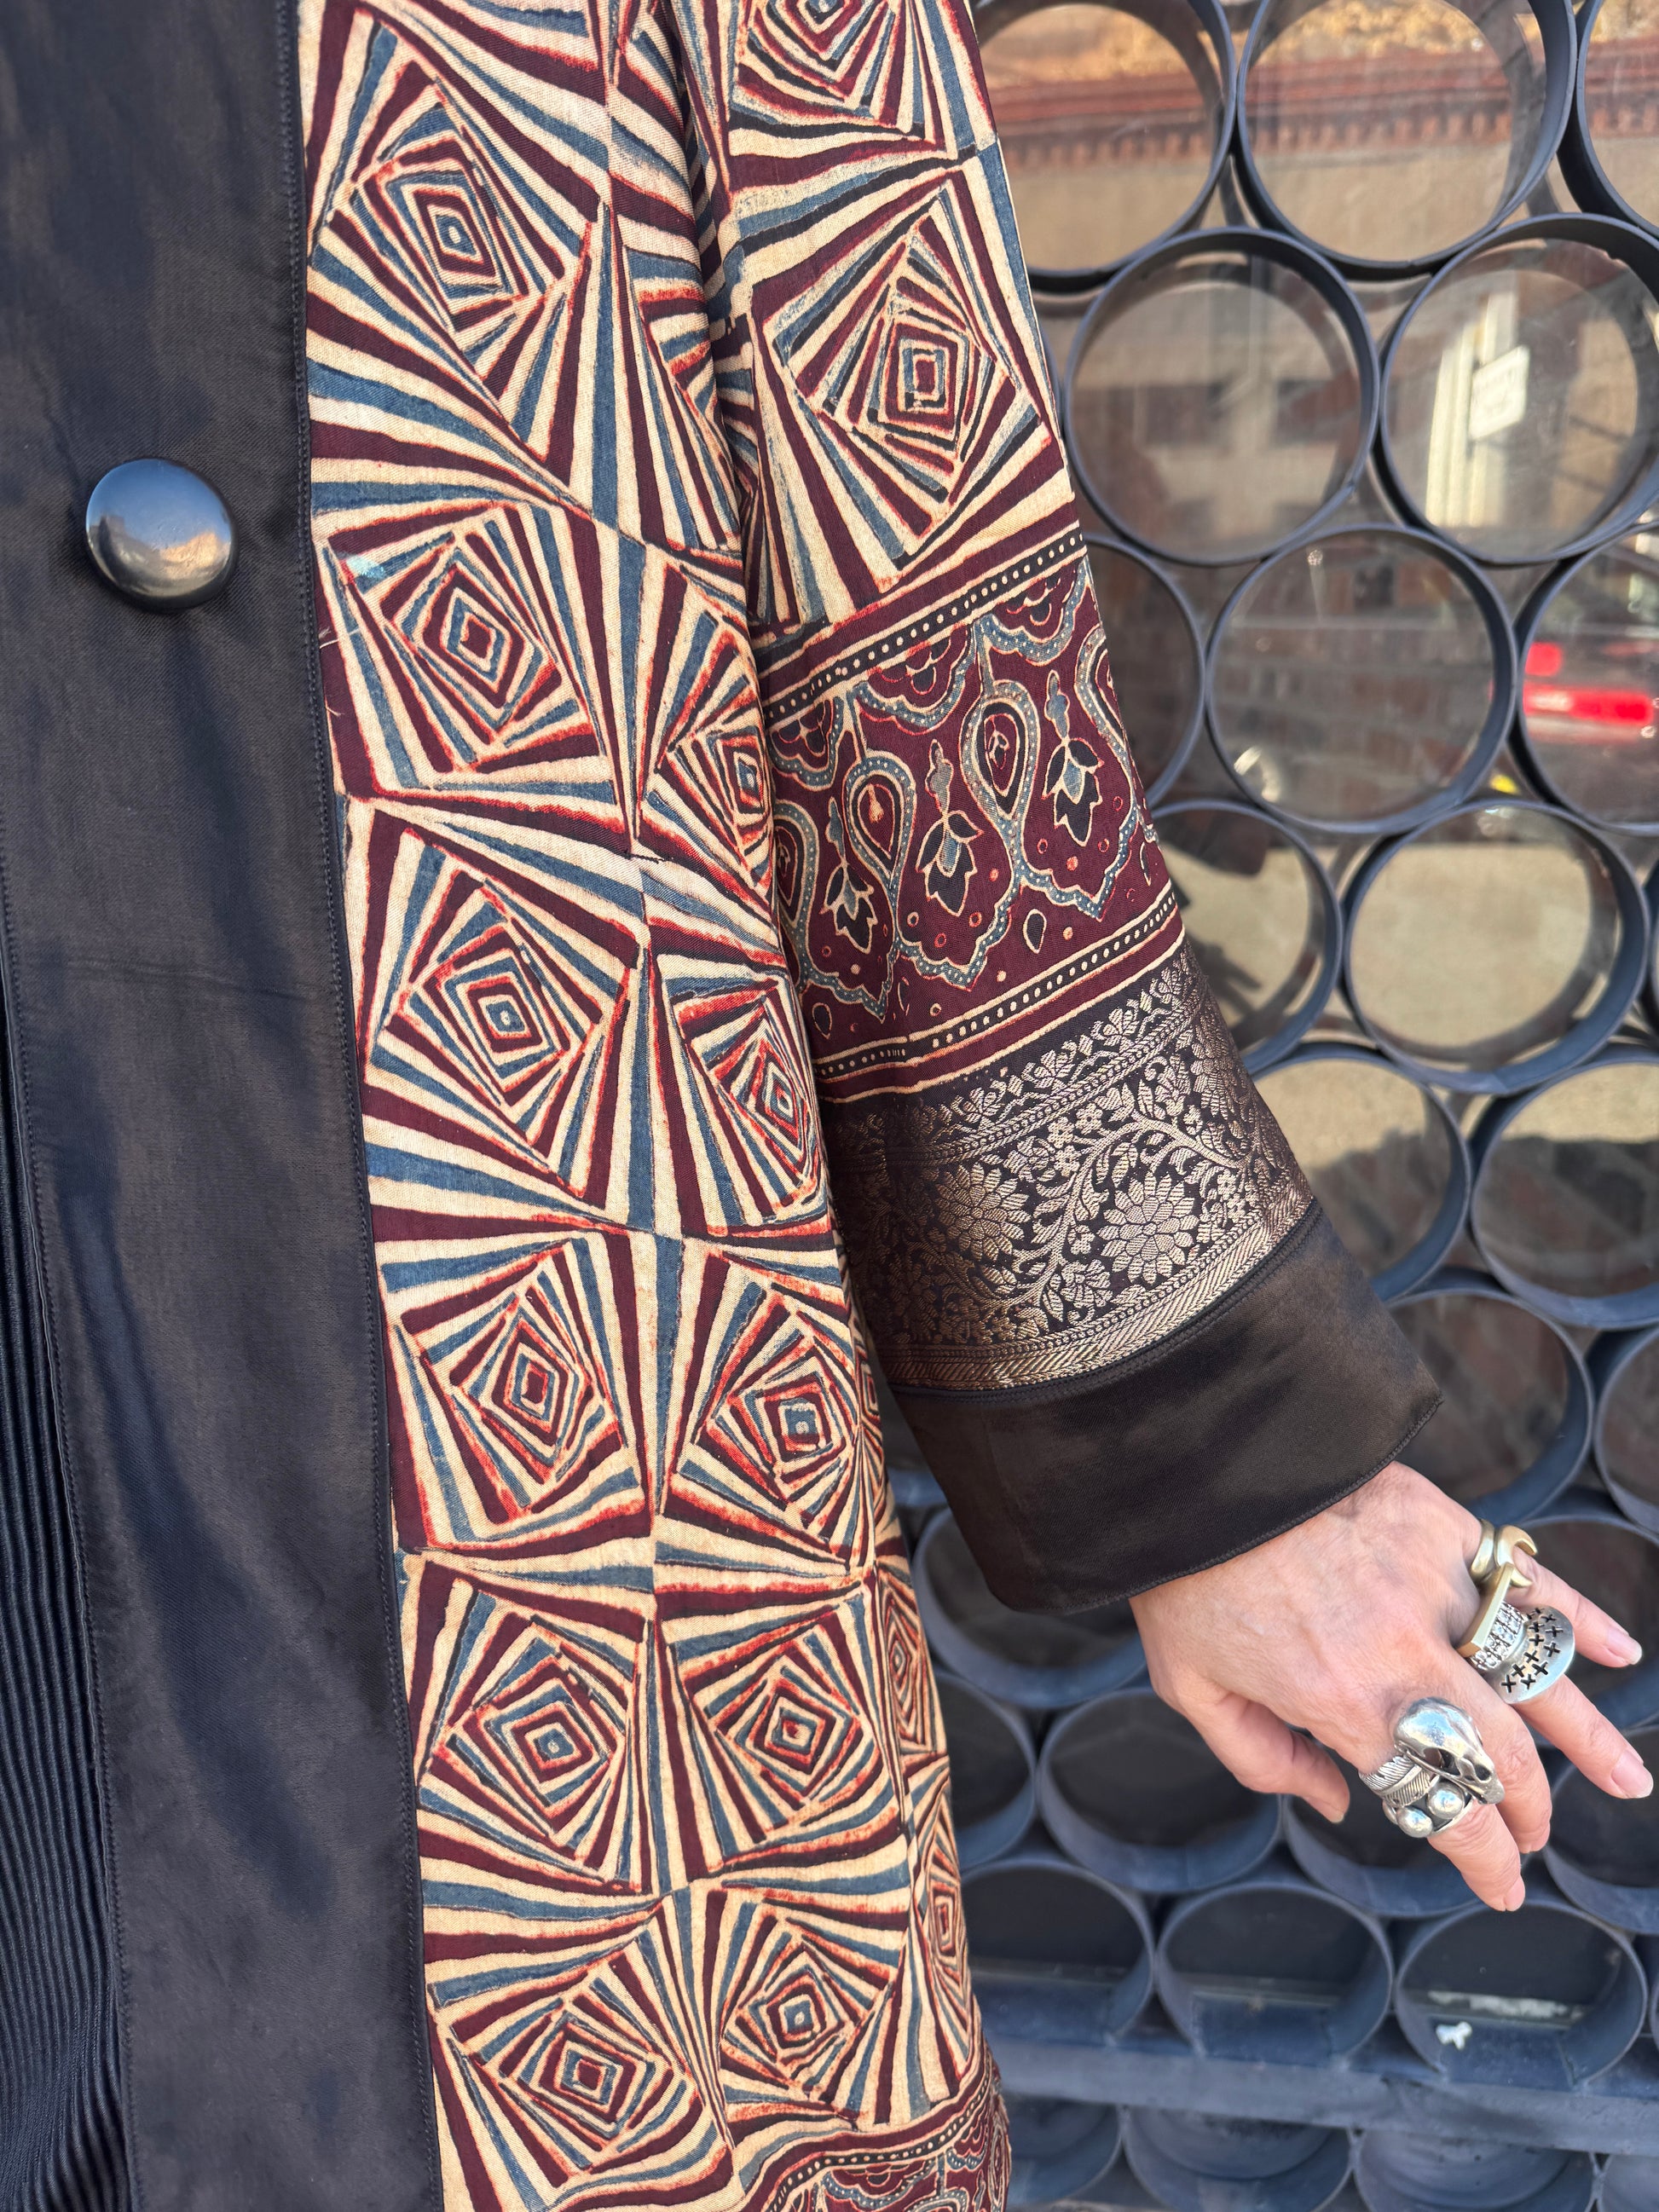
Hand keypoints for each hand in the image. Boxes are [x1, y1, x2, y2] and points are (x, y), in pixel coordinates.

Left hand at [1129, 1463, 1649, 1910]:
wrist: (1198, 1459)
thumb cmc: (1185, 1575)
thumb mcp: (1192, 1686)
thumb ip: (1262, 1757)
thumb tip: (1336, 1801)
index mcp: (1344, 1704)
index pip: (1441, 1802)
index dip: (1481, 1857)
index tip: (1502, 1885)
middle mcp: (1405, 1653)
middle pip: (1499, 1752)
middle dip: (1529, 1807)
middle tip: (1538, 1834)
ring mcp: (1435, 1584)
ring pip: (1533, 1674)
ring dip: (1588, 1735)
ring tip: (1628, 1781)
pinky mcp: (1443, 1525)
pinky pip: (1530, 1579)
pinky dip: (1579, 1618)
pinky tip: (1619, 1652)